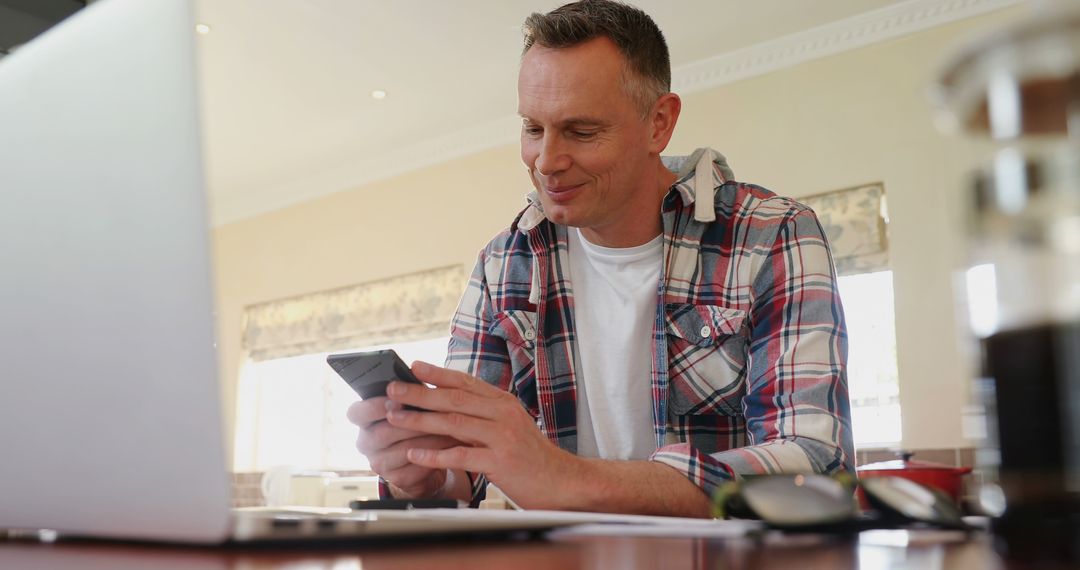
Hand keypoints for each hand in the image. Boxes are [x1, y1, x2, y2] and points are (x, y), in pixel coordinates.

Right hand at [345, 396, 462, 498]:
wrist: (422, 457)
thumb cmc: (414, 421)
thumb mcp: (407, 404)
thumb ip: (406, 393)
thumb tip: (417, 371)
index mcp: (363, 420)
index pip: (355, 412)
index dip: (374, 406)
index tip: (395, 398)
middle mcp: (365, 442)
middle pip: (382, 432)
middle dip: (410, 422)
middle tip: (430, 412)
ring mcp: (379, 463)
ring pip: (402, 450)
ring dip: (427, 437)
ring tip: (448, 426)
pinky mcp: (397, 478)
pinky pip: (416, 466)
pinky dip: (435, 454)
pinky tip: (450, 444)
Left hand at [383, 361, 583, 508]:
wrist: (562, 481)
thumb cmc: (531, 456)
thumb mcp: (510, 425)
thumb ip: (484, 413)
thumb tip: (451, 404)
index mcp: (504, 402)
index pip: (465, 382)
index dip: (437, 373)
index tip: (413, 366)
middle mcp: (503, 414)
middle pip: (454, 398)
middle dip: (419, 392)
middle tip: (393, 389)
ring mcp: (502, 436)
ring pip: (453, 422)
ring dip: (419, 420)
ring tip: (394, 417)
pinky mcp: (500, 462)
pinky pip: (460, 455)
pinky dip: (434, 454)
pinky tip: (414, 453)